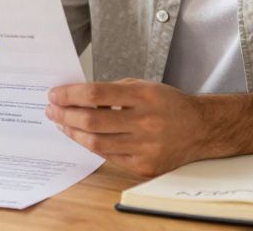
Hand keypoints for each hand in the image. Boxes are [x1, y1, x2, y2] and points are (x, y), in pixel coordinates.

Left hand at [46, 79, 211, 176]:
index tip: (55, 94)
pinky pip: (108, 156)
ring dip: (73, 132)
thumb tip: (77, 96)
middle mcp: (145, 122)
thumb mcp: (144, 86)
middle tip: (52, 110)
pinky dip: (92, 145)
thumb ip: (113, 91)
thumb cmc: (169, 104)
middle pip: (92, 120)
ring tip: (62, 123)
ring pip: (96, 142)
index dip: (71, 94)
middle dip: (65, 114)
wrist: (201, 129)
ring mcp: (145, 147)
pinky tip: (83, 136)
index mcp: (144, 96)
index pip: (97, 94)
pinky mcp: (144, 166)